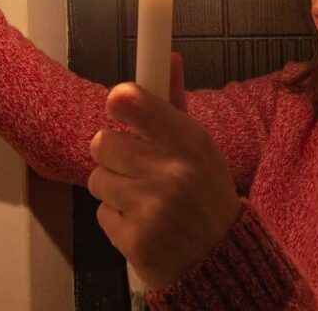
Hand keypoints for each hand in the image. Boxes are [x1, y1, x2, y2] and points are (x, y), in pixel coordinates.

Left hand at [88, 53, 242, 289]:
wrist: (220, 260)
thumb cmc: (206, 194)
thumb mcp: (201, 146)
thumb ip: (174, 103)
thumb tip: (168, 57)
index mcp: (189, 140)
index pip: (135, 101)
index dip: (120, 100)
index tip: (118, 104)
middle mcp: (169, 170)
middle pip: (103, 142)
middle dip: (113, 154)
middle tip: (134, 165)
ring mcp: (150, 207)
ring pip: (97, 178)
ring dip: (113, 188)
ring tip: (141, 198)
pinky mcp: (134, 240)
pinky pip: (101, 214)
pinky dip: (116, 218)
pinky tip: (142, 222)